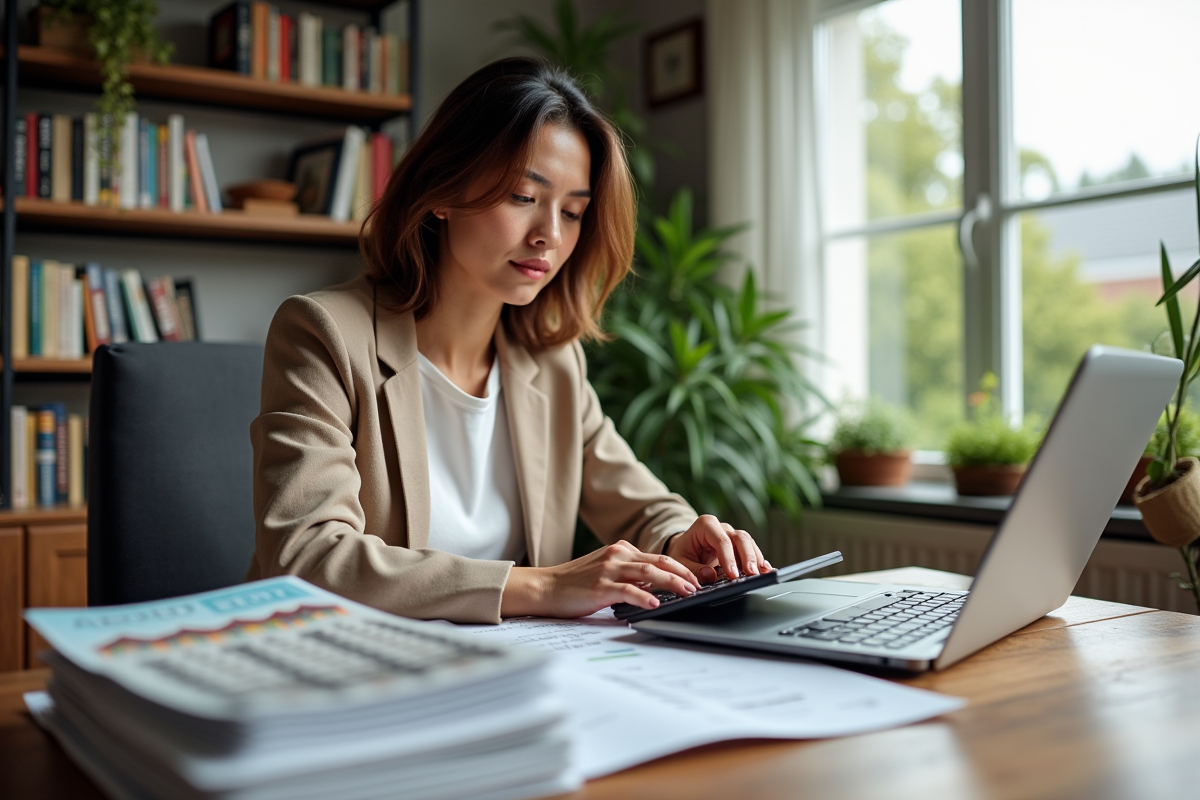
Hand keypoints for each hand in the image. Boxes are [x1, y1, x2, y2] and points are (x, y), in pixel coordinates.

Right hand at [500, 541, 700, 618]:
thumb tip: (655, 588)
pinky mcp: (601, 587)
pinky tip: (656, 604)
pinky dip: (645, 597)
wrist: (545, 587)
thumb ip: (629, 575)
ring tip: (688, 593)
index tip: (697, 578)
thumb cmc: (574, 584)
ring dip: (673, 583)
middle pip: (660, 561)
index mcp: (621, 551)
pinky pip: (629, 590)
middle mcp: (617, 555)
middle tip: (701, 585)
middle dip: (685, 574)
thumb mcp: (605, 573)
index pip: (659, 557)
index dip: (681, 568)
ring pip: (650, 572)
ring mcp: (609, 570)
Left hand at [665, 515, 770, 582]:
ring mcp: (732, 534)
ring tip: (760, 574)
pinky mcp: (739, 545)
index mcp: (705, 525)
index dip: (729, 558)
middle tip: (751, 574)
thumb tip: (709, 576)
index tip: (733, 575)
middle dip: (747, 557)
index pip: (721, 540)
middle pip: (740, 538)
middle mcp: (722, 527)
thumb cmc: (683, 552)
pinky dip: (759, 560)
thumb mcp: (680, 561)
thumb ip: (693, 569)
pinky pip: (752, 550)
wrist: (685, 549)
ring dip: (756, 559)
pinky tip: (766, 569)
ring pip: (749, 543)